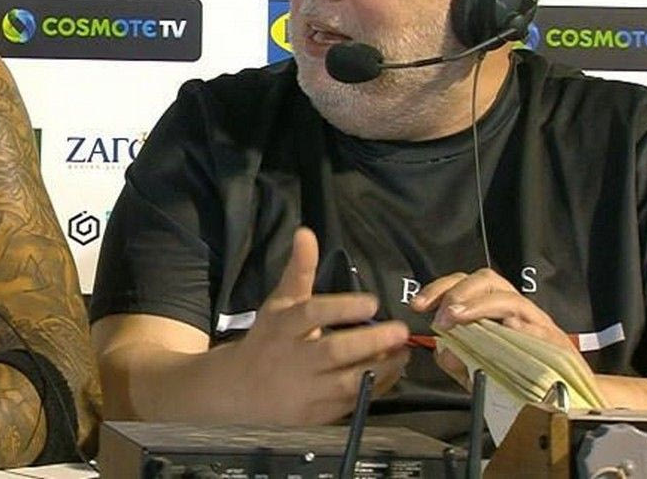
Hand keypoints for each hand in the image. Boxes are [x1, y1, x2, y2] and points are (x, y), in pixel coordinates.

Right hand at [229, 228, 409, 424]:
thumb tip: (305, 232)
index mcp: (283, 326)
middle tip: (401, 331)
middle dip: (370, 342)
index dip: (342, 308)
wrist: (242, 389)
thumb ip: (299, 270)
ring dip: (381, 367)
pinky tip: (392, 371)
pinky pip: (353, 401)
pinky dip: (376, 387)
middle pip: (334, 351)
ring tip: (404, 352)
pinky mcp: (318, 414)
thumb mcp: (280, 303)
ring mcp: (306, 390)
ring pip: (348, 381)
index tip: (372, 302)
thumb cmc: (269, 338)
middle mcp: (294, 358)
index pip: (312, 314)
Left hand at [410, 269, 587, 388]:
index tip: (417, 305)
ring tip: (453, 317)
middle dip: (454, 290)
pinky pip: (528, 318)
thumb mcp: (481, 373)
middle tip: (434, 313)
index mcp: (494, 310)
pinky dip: (503, 317)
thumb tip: (442, 350)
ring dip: (474, 302)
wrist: (572, 400)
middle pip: (484, 279)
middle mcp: (514, 308)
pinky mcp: (551, 336)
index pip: (464, 284)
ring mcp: (533, 319)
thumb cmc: (523, 381)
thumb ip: (458, 362)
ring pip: (503, 293)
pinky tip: (486, 325)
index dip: (439, 289)